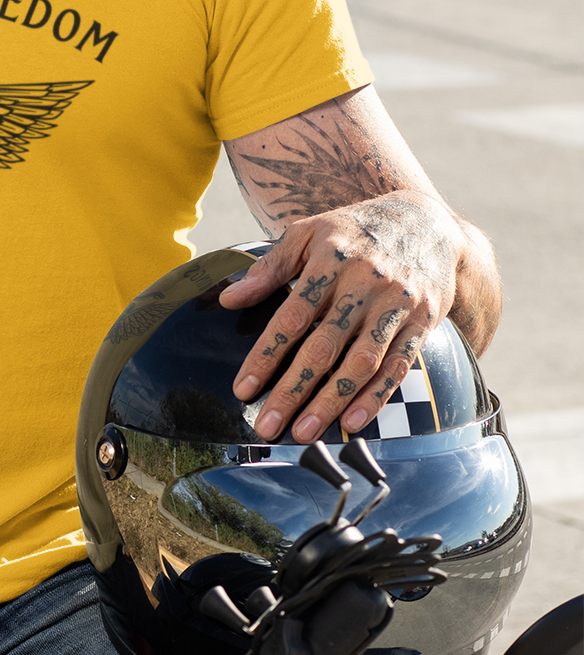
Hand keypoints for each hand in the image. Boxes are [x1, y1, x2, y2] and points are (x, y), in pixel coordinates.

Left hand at [218, 193, 461, 443]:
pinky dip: (376, 396)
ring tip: (304, 433)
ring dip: (331, 401)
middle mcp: (366, 282)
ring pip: (361, 361)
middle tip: (268, 426)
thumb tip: (228, 299)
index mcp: (330, 259)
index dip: (266, 355)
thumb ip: (269, 268)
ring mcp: (397, 303)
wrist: (426, 222)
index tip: (243, 390)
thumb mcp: (308, 233)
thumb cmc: (352, 233)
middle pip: (324, 345)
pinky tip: (352, 422)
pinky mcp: (424, 321)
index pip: (292, 316)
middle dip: (293, 390)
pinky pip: (398, 365)